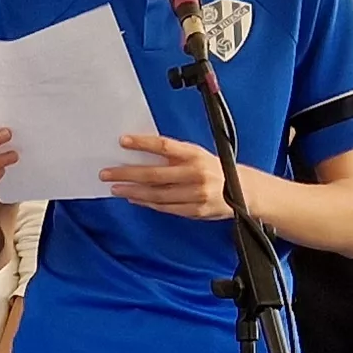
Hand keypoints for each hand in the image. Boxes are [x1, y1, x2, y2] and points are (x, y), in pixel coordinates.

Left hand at [101, 133, 231, 218]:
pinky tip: (134, 199)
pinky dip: (147, 203)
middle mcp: (196, 173)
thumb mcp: (198, 155)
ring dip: (133, 191)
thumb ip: (174, 155)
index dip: (142, 143)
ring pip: (157, 194)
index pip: (165, 146)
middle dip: (127, 174)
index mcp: (195, 155)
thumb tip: (141, 153)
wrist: (244, 191)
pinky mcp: (195, 210)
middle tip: (107, 173)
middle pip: (154, 174)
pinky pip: (165, 208)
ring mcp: (195, 194)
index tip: (123, 141)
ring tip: (116, 188)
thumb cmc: (215, 170)